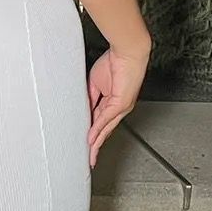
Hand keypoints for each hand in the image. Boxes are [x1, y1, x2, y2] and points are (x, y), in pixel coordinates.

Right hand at [85, 43, 150, 167]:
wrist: (128, 52)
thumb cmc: (115, 62)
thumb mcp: (95, 82)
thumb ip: (90, 97)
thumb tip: (84, 109)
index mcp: (113, 102)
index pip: (101, 122)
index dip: (93, 133)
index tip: (87, 144)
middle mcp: (119, 108)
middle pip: (105, 130)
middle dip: (96, 145)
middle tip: (89, 158)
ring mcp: (121, 107)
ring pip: (106, 129)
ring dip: (97, 143)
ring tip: (90, 155)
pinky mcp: (120, 103)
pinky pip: (106, 119)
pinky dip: (98, 130)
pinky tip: (91, 139)